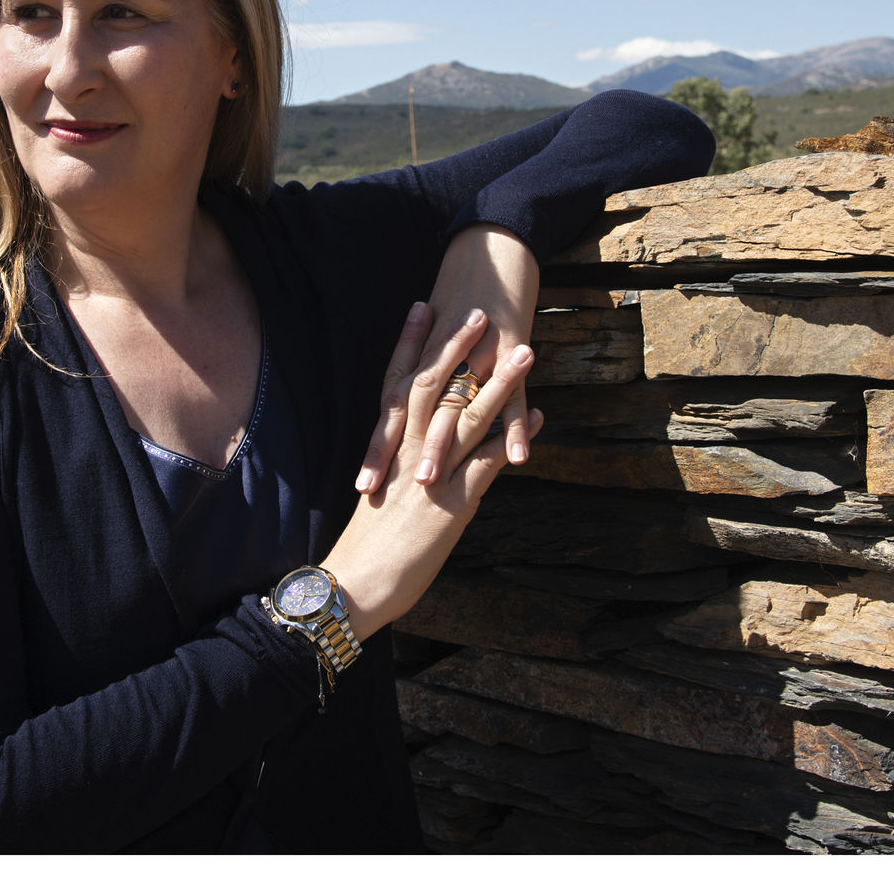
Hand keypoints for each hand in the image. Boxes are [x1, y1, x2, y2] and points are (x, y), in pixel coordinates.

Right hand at [325, 303, 541, 641]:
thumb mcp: (382, 496)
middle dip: (458, 346)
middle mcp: (408, 452)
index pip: (398, 382)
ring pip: (467, 415)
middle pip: (435, 386)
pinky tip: (537, 415)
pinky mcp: (453, 504)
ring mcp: (431, 475)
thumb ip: (400, 467)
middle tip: (479, 310)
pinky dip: (513, 436)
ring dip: (499, 381)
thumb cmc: (365, 547)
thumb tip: (417, 453)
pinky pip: (489, 461)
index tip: (424, 307)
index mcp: (388, 448)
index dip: (411, 343)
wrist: (356, 586)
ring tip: (525, 350)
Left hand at [353, 224, 539, 494]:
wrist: (492, 246)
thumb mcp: (436, 334)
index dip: (379, 445)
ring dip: (444, 446)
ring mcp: (477, 356)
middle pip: (416, 414)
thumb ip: (425, 373)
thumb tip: (412, 412)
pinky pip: (515, 394)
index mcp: (423, 358)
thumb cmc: (463, 293)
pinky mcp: (510, 350)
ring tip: (432, 485)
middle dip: (398, 455)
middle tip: (382, 494)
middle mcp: (444, 360)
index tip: (364, 483)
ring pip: (458, 406)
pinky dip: (517, 425)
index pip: (394, 409)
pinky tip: (520, 458)